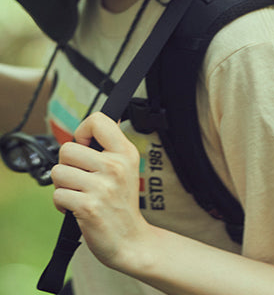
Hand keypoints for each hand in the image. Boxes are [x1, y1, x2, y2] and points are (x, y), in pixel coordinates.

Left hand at [51, 112, 149, 269]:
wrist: (129, 239)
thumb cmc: (121, 202)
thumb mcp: (126, 166)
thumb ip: (109, 145)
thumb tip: (93, 123)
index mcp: (125, 152)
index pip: (97, 121)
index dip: (82, 132)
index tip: (85, 147)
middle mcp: (115, 166)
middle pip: (67, 149)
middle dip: (67, 165)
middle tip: (81, 177)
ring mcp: (102, 186)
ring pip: (58, 172)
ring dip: (63, 186)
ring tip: (80, 193)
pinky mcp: (88, 207)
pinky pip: (57, 195)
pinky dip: (62, 203)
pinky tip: (77, 207)